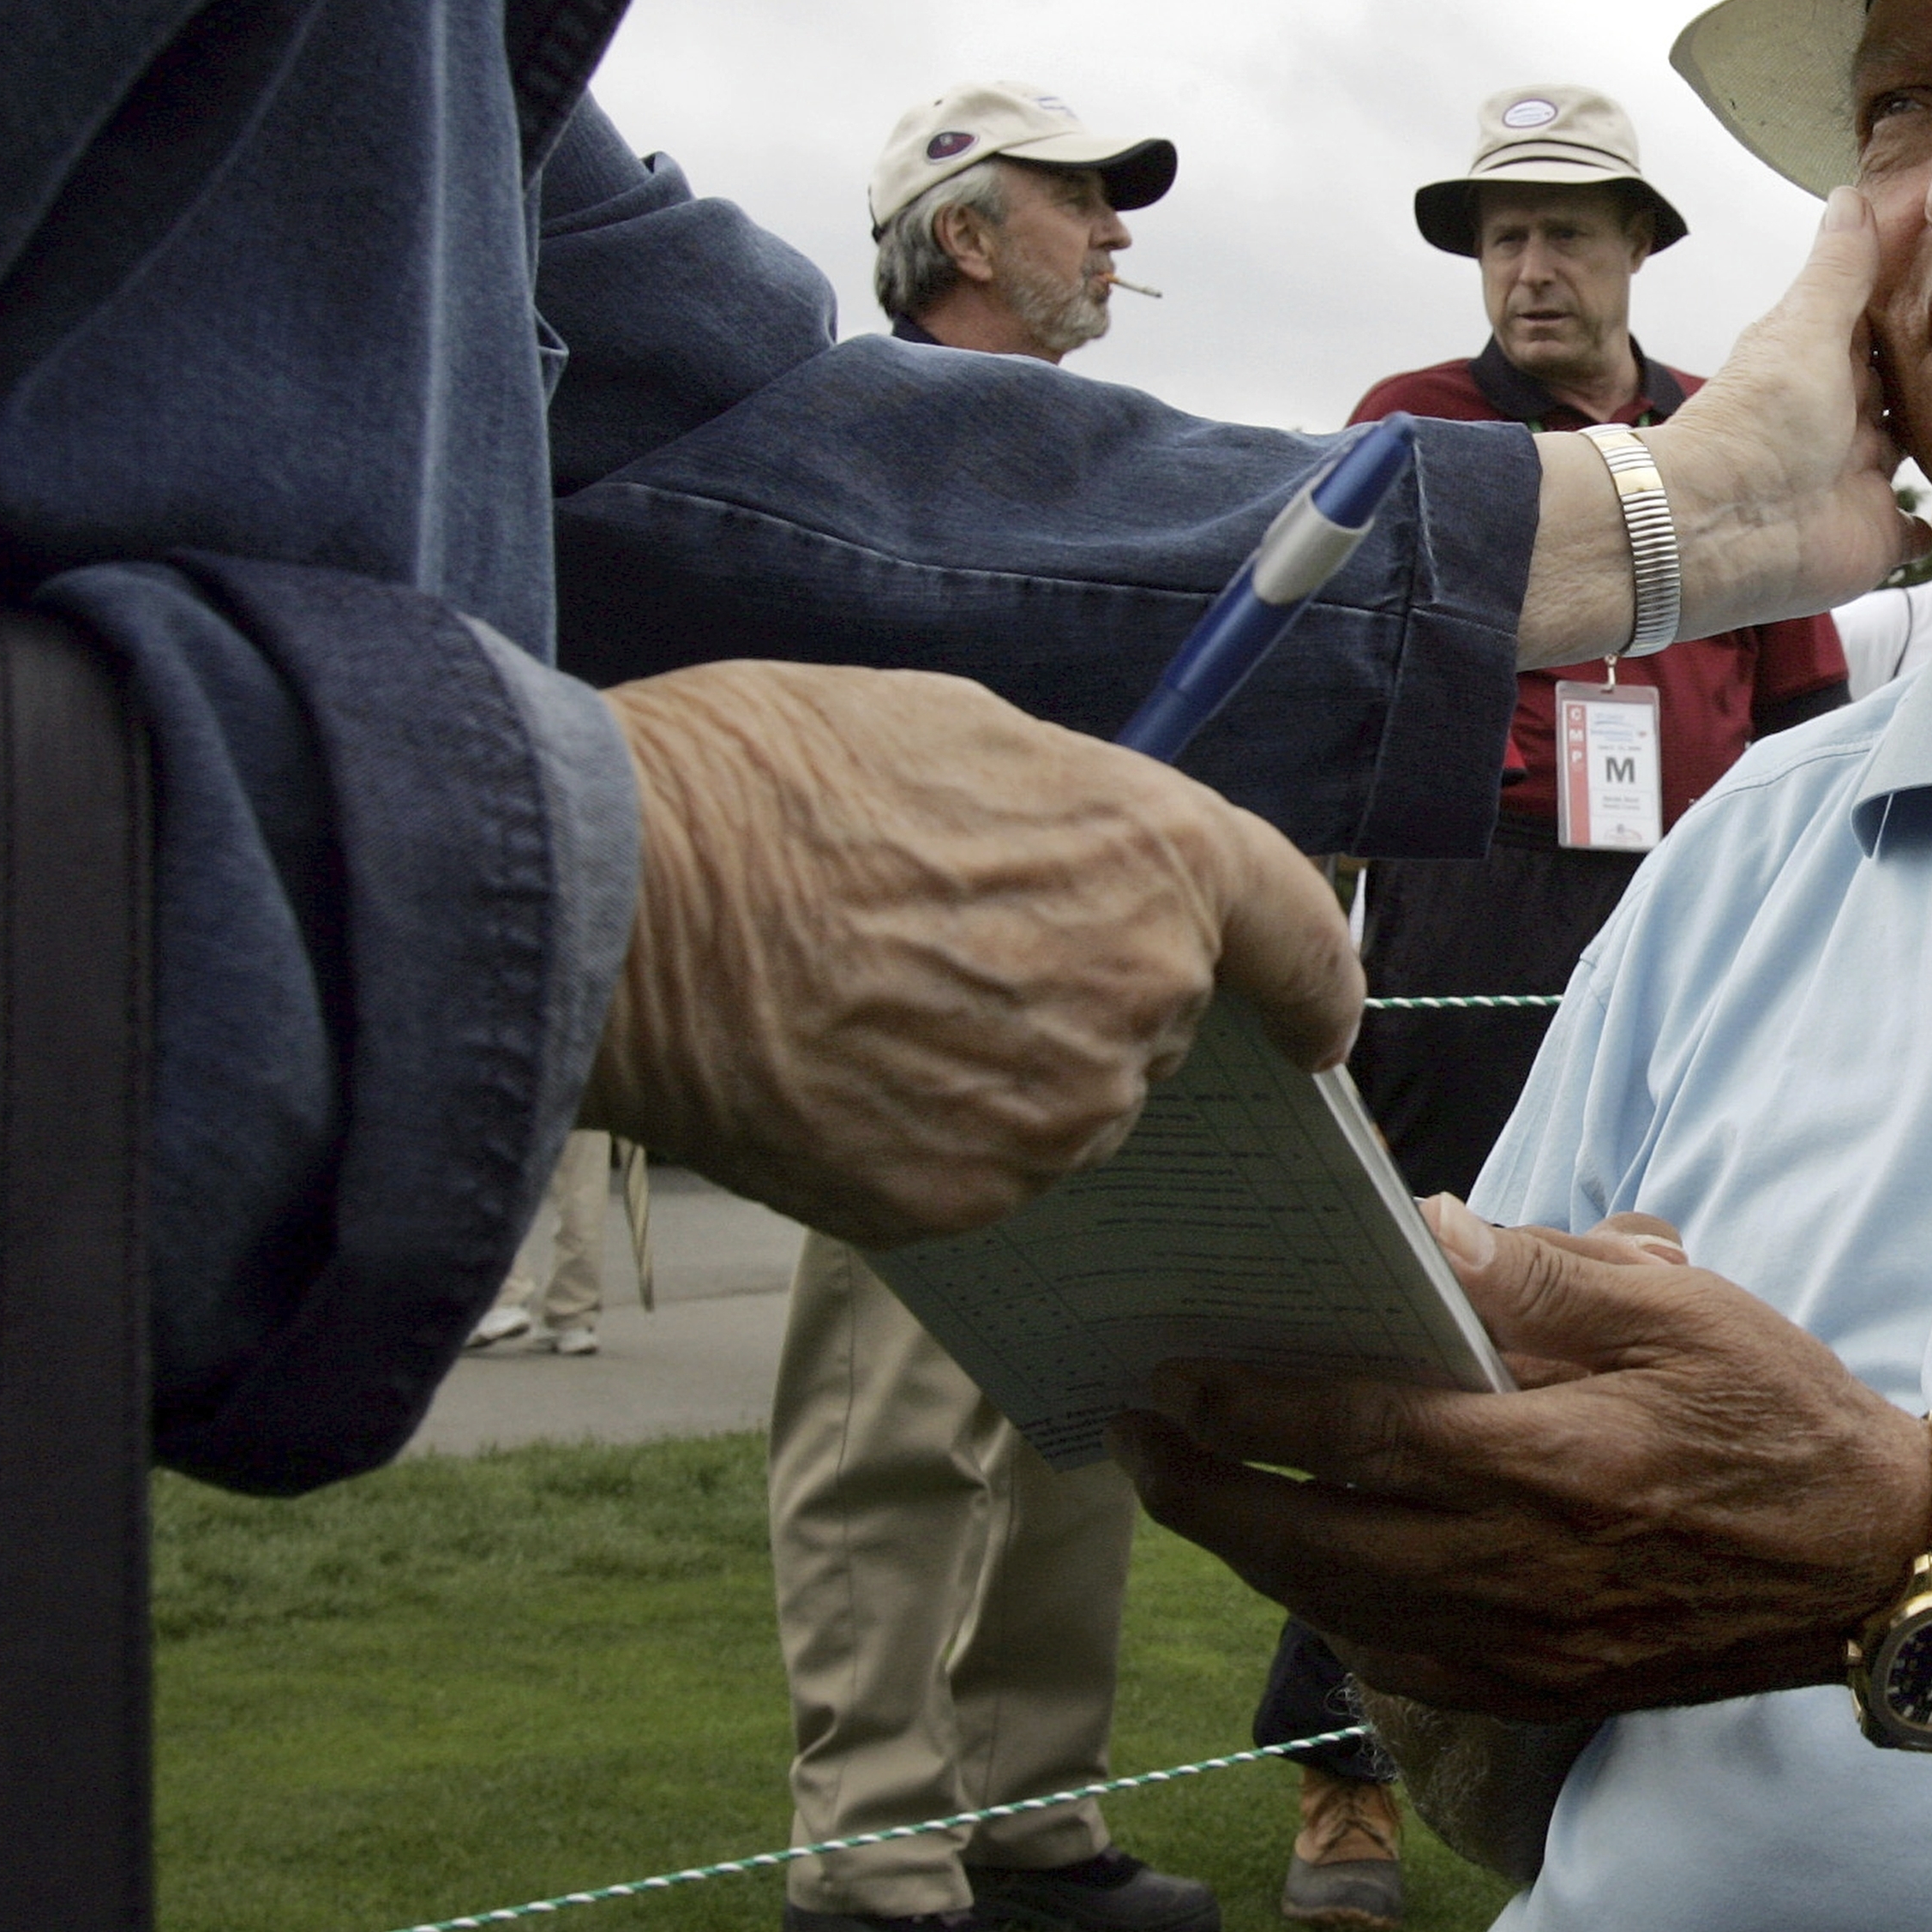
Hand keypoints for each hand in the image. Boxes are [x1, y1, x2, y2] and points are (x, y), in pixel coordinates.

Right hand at [579, 661, 1360, 1248]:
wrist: (616, 903)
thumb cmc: (765, 783)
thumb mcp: (958, 730)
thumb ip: (1073, 815)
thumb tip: (1093, 861)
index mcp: (1161, 861)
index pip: (1301, 939)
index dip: (1314, 983)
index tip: (1315, 1021)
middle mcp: (1140, 999)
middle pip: (1162, 1022)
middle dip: (1087, 991)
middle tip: (955, 942)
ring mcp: (1057, 1115)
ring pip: (1069, 1103)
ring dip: (1006, 1068)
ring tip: (874, 999)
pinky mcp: (968, 1200)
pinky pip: (983, 1172)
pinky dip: (932, 1134)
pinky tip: (843, 1069)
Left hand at [1113, 1199, 1928, 1718]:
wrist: (1875, 1562)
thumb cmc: (1779, 1415)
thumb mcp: (1678, 1308)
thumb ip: (1543, 1274)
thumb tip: (1430, 1232)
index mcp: (1547, 1464)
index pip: (1350, 1436)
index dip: (1242, 1410)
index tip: (1168, 1377)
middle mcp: (1517, 1570)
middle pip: (1310, 1544)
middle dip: (1204, 1495)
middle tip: (1134, 1441)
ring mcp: (1525, 1648)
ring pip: (1341, 1612)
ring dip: (1257, 1554)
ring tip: (1201, 1494)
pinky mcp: (1543, 1688)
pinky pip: (1401, 1664)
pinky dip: (1339, 1614)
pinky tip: (1317, 1569)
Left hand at [1518, 191, 1927, 663]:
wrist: (1724, 530)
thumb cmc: (1756, 424)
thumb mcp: (1804, 331)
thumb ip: (1837, 272)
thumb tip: (1851, 194)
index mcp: (1823, 364)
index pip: (1876, 326)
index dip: (1912, 304)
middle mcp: (1844, 420)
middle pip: (1900, 390)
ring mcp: (1861, 479)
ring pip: (1915, 453)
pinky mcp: (1875, 535)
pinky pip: (1912, 533)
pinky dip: (1930, 527)